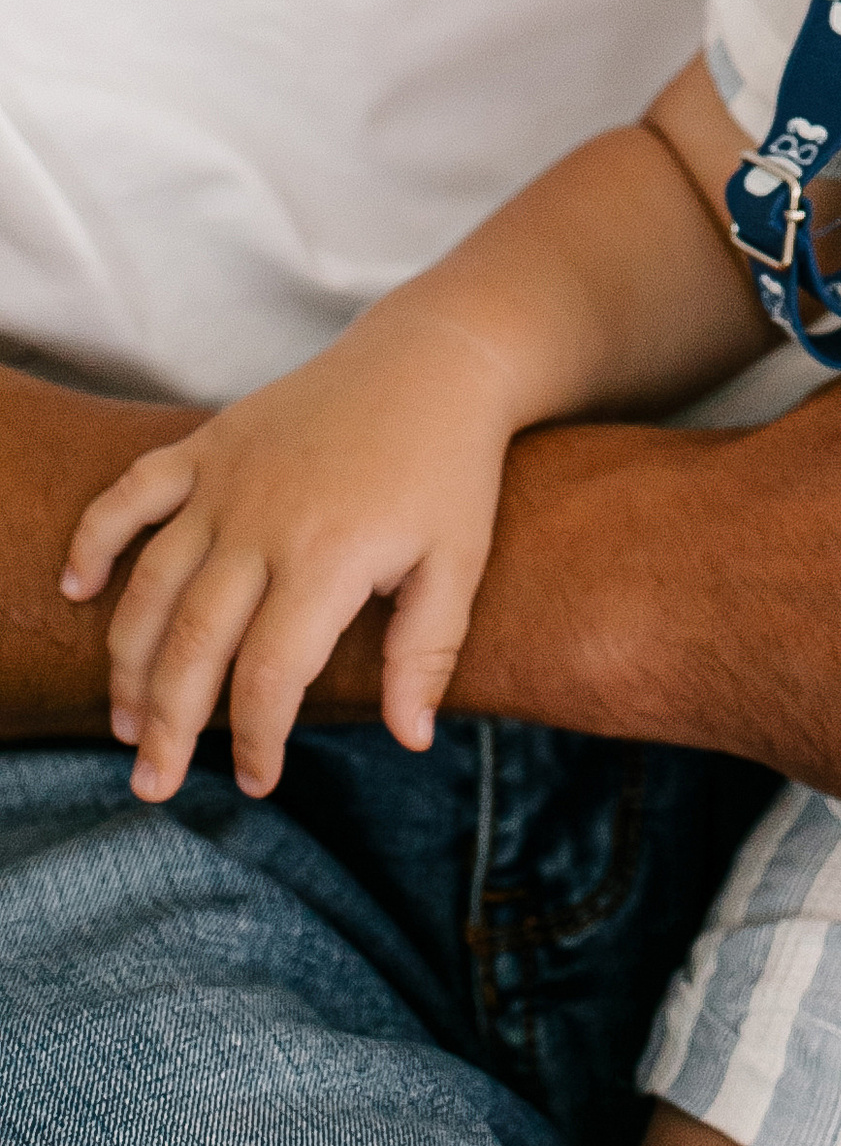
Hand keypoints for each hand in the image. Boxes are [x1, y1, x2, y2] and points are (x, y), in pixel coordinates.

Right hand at [59, 310, 518, 801]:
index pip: (270, 674)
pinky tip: (77, 590)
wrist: (434, 360)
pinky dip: (96, 539)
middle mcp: (263, 520)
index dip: (257, 738)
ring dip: (128, 659)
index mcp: (329, 556)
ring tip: (123, 721)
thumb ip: (427, 653)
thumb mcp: (459, 562)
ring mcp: (227, 479)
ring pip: (153, 583)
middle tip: (153, 784)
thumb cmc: (449, 469)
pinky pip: (133, 493)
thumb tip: (411, 739)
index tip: (257, 780)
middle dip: (168, 724)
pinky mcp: (209, 443)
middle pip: (194, 642)